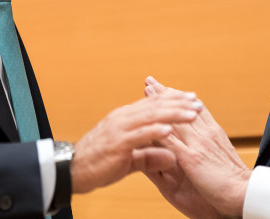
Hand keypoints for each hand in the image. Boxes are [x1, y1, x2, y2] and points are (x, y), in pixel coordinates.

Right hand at [71, 90, 202, 193]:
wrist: (72, 170)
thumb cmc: (98, 163)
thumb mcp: (129, 159)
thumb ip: (149, 155)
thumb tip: (172, 156)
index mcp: (125, 118)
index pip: (153, 104)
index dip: (173, 100)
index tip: (191, 98)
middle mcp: (123, 118)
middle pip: (155, 105)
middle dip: (178, 102)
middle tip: (197, 101)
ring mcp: (119, 129)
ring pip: (151, 116)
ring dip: (174, 113)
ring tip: (192, 112)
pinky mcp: (117, 143)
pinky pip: (139, 134)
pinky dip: (156, 130)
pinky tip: (170, 128)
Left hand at [144, 77, 250, 218]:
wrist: (246, 193)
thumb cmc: (238, 182)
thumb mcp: (225, 156)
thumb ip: (215, 146)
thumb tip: (209, 141)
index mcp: (215, 133)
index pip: (195, 109)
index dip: (180, 97)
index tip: (168, 87)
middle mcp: (206, 133)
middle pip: (182, 108)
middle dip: (166, 93)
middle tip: (151, 81)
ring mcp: (198, 144)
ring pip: (174, 118)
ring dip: (158, 103)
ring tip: (147, 89)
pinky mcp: (191, 158)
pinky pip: (170, 141)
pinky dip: (157, 129)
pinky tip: (147, 121)